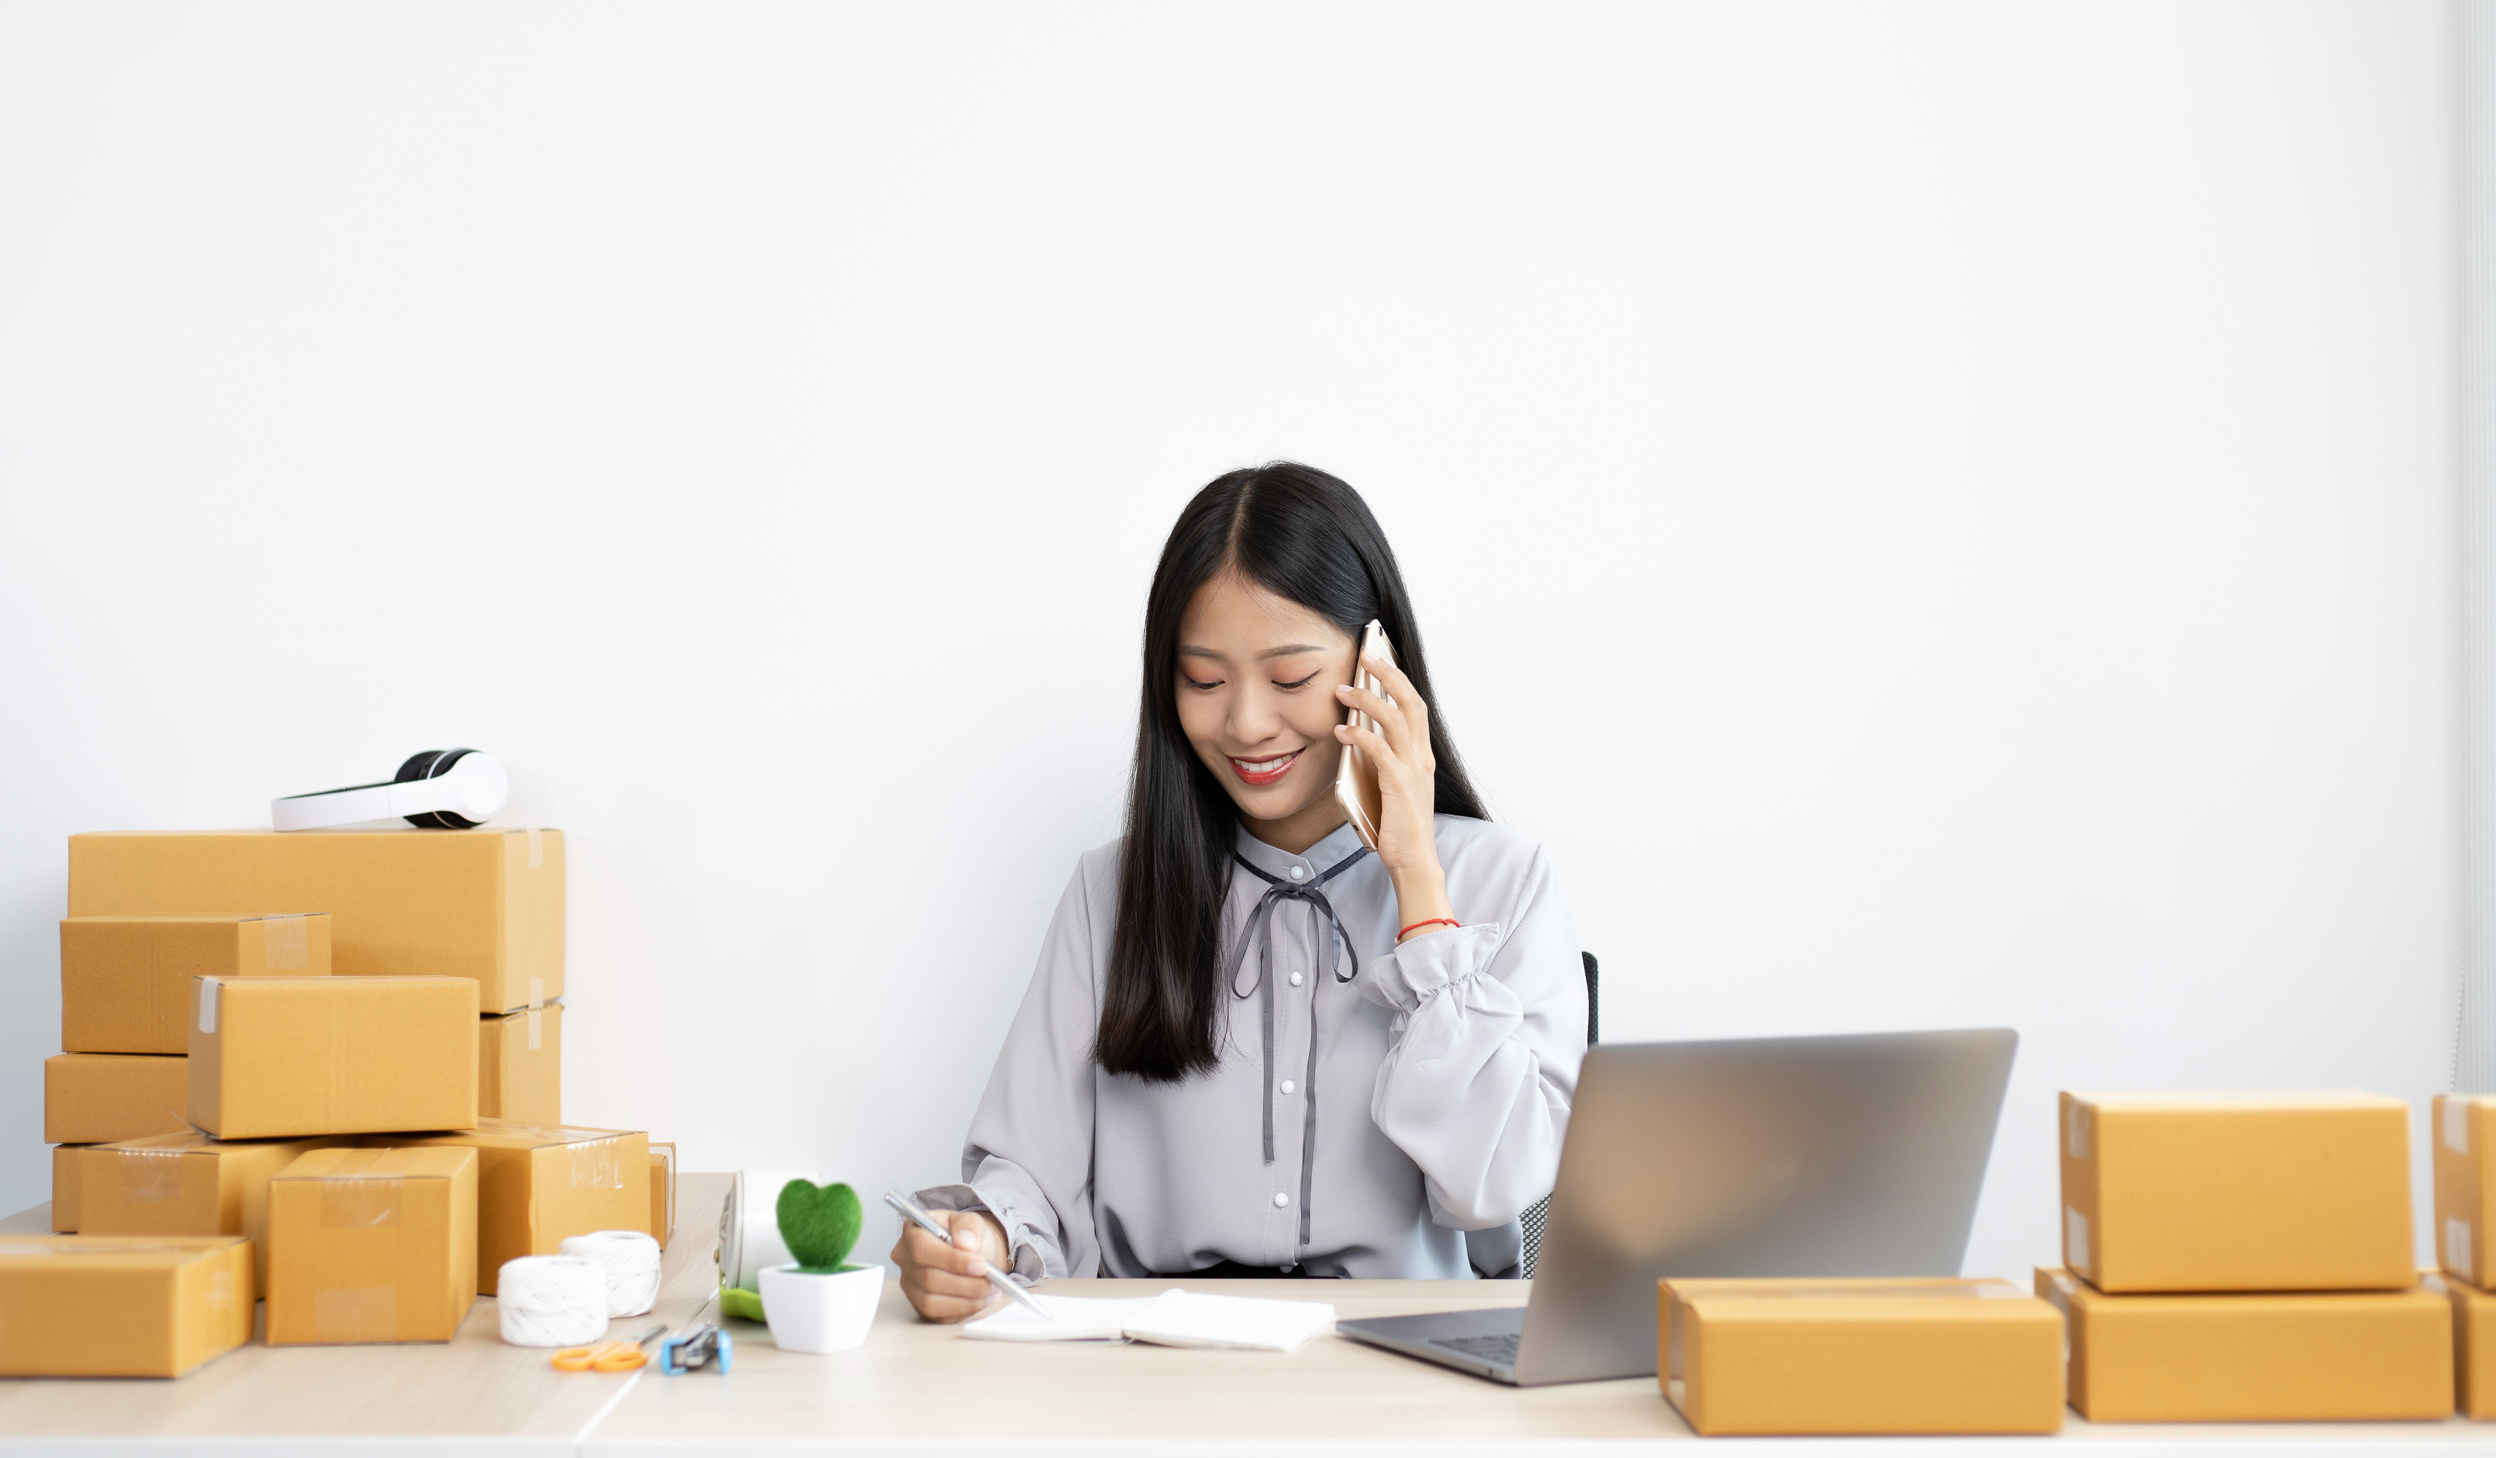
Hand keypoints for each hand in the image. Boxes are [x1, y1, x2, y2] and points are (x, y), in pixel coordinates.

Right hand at [892, 1207, 1012, 1321]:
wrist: (971, 1253)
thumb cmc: (966, 1236)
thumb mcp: (971, 1221)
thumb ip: (968, 1226)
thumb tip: (966, 1242)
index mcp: (913, 1232)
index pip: (923, 1249)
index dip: (952, 1260)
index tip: (981, 1265)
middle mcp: (905, 1260)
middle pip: (928, 1278)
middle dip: (965, 1283)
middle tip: (992, 1281)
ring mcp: (910, 1285)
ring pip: (931, 1301)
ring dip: (966, 1300)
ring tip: (990, 1291)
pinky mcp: (919, 1305)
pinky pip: (938, 1316)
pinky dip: (963, 1310)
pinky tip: (981, 1300)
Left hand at [1335, 650, 1454, 935]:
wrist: (1412, 861)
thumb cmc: (1398, 825)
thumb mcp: (1392, 785)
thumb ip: (1381, 759)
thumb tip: (1355, 734)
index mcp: (1421, 755)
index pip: (1414, 705)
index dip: (1399, 678)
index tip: (1379, 656)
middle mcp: (1421, 757)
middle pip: (1411, 701)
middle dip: (1388, 674)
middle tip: (1366, 654)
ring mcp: (1413, 770)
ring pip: (1394, 720)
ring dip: (1367, 700)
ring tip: (1342, 689)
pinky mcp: (1399, 785)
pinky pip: (1379, 750)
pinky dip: (1359, 735)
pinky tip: (1340, 730)